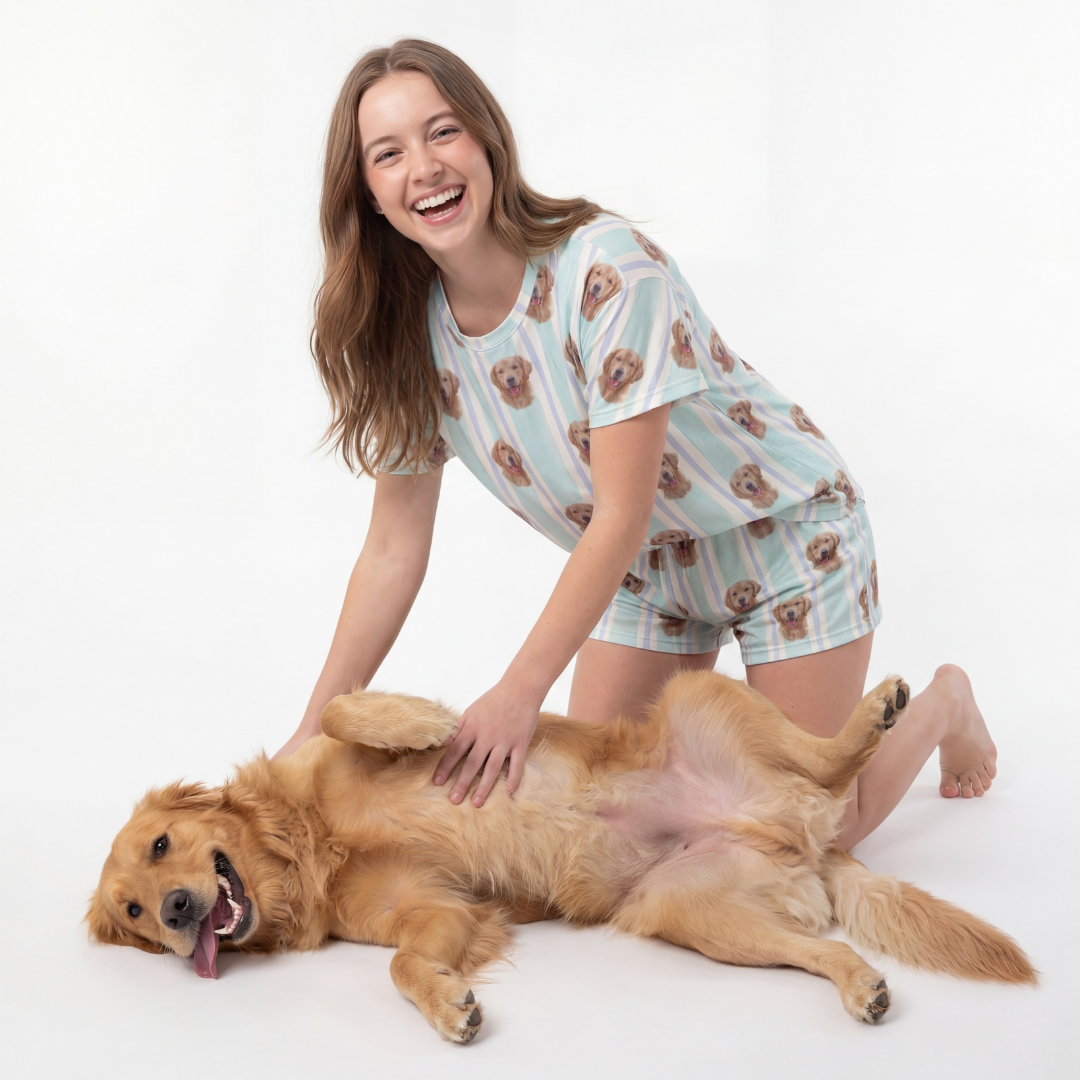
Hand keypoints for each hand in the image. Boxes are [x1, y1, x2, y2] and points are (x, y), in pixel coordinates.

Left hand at [433, 681, 539, 806]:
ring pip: (492, 768)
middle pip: (472, 763)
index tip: (437, 782)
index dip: (445, 767)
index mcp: (472, 726)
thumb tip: (442, 743)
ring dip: (484, 786)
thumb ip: (458, 728)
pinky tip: (507, 794)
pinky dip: (512, 780)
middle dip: (462, 782)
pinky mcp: (520, 743)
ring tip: (476, 802)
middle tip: (454, 800)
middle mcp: (487, 735)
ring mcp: (505, 740)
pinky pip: (516, 765)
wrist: (520, 688)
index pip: (455, 750)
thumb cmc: (493, 699)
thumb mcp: (471, 710)